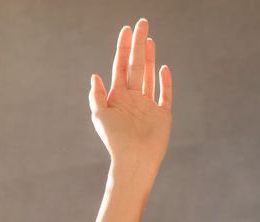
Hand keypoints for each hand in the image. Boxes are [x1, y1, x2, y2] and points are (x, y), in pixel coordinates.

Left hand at [89, 18, 171, 174]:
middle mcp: (133, 98)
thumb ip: (97, 96)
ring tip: (150, 40)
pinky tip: (163, 68)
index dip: (123, 47)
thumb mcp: (100, 116)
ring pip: (149, 76)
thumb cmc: (115, 141)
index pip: (120, 66)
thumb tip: (95, 75)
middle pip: (136, 65)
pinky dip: (165, 81)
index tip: (126, 30)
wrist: (135, 160)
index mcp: (117, 97)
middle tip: (142, 23)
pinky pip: (165, 94)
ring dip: (149, 58)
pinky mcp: (162, 115)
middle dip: (138, 44)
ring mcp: (148, 105)